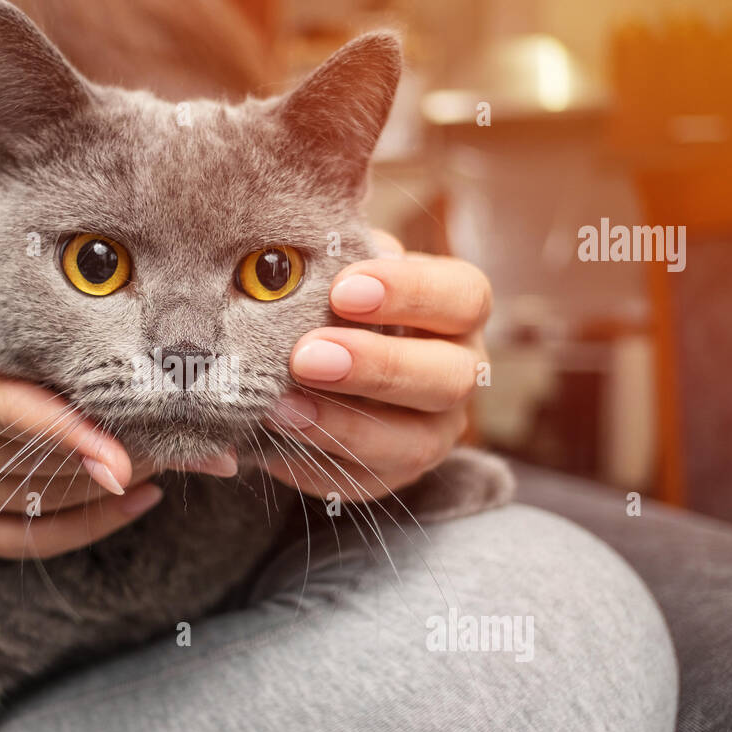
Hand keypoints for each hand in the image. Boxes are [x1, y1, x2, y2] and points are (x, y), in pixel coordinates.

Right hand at [0, 246, 163, 557]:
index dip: (63, 432)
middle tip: (204, 432)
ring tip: (189, 450)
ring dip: (119, 480)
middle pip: (38, 456)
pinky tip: (140, 497)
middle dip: (124, 448)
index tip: (122, 451)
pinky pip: (29, 540)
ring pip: (45, 497)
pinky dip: (89, 526)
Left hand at [261, 231, 490, 501]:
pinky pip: (361, 482)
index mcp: (455, 310)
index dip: (410, 293)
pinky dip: (312, 464)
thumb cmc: (328, 296)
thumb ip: (331, 254)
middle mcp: (459, 373)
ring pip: (413, 444)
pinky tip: (269, 441)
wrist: (305, 358)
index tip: (343, 289)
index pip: (462, 297)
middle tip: (306, 356)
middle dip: (377, 367)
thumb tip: (295, 249)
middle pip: (449, 377)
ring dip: (343, 425)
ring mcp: (433, 433)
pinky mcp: (390, 477)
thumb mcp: (334, 266)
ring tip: (280, 406)